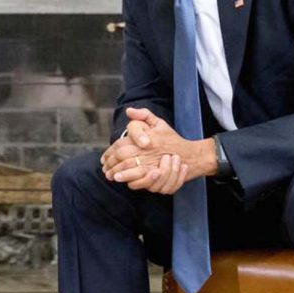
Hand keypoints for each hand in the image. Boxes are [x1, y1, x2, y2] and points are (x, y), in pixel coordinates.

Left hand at [103, 108, 218, 186]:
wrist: (189, 155)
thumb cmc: (171, 139)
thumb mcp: (159, 123)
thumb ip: (144, 116)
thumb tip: (129, 111)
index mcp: (146, 136)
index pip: (121, 144)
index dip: (110, 152)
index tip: (104, 159)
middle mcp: (148, 149)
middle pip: (123, 156)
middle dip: (111, 164)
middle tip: (105, 169)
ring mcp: (153, 162)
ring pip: (130, 168)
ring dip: (119, 173)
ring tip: (112, 177)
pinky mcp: (157, 174)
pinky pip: (141, 179)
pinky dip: (131, 181)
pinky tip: (125, 181)